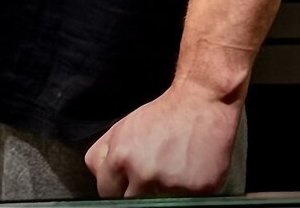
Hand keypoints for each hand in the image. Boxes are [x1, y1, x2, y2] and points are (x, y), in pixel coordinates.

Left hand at [84, 85, 242, 196]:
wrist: (201, 102)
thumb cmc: (163, 113)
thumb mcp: (124, 125)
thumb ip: (104, 153)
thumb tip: (98, 175)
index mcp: (122, 156)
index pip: (107, 193)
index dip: (117, 188)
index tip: (126, 184)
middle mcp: (144, 173)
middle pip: (131, 202)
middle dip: (139, 191)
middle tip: (152, 174)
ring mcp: (171, 185)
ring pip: (160, 204)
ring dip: (164, 192)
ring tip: (173, 169)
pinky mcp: (197, 191)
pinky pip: (186, 201)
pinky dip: (187, 191)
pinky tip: (189, 171)